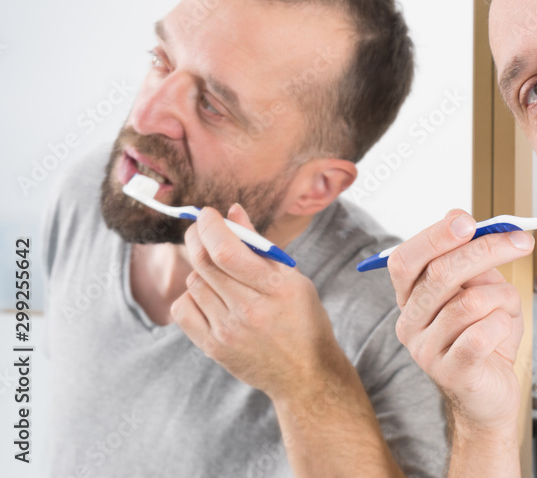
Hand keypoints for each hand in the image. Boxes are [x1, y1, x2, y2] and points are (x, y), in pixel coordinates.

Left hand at [172, 204, 341, 401]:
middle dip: (198, 236)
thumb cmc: (303, 320)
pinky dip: (191, 295)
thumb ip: (261, 246)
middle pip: (204, 263)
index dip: (210, 226)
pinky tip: (209, 296)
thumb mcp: (294, 279)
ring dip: (201, 268)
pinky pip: (183, 309)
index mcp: (275, 289)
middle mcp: (249, 311)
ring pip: (193, 282)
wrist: (305, 374)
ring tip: (219, 272)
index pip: (227, 250)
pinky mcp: (213, 348)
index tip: (208, 213)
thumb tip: (233, 211)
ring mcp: (228, 332)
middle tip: (202, 228)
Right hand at [388, 209, 531, 435]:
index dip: (435, 236)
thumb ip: (469, 256)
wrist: (493, 391)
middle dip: (485, 250)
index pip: (406, 260)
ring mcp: (425, 350)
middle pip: (439, 274)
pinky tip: (502, 331)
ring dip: (502, 297)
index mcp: (410, 297)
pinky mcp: (450, 372)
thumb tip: (459, 217)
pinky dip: (503, 325)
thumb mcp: (481, 288)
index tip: (468, 221)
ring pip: (469, 303)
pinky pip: (481, 334)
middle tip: (521, 241)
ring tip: (509, 307)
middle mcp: (409, 322)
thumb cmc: (487, 335)